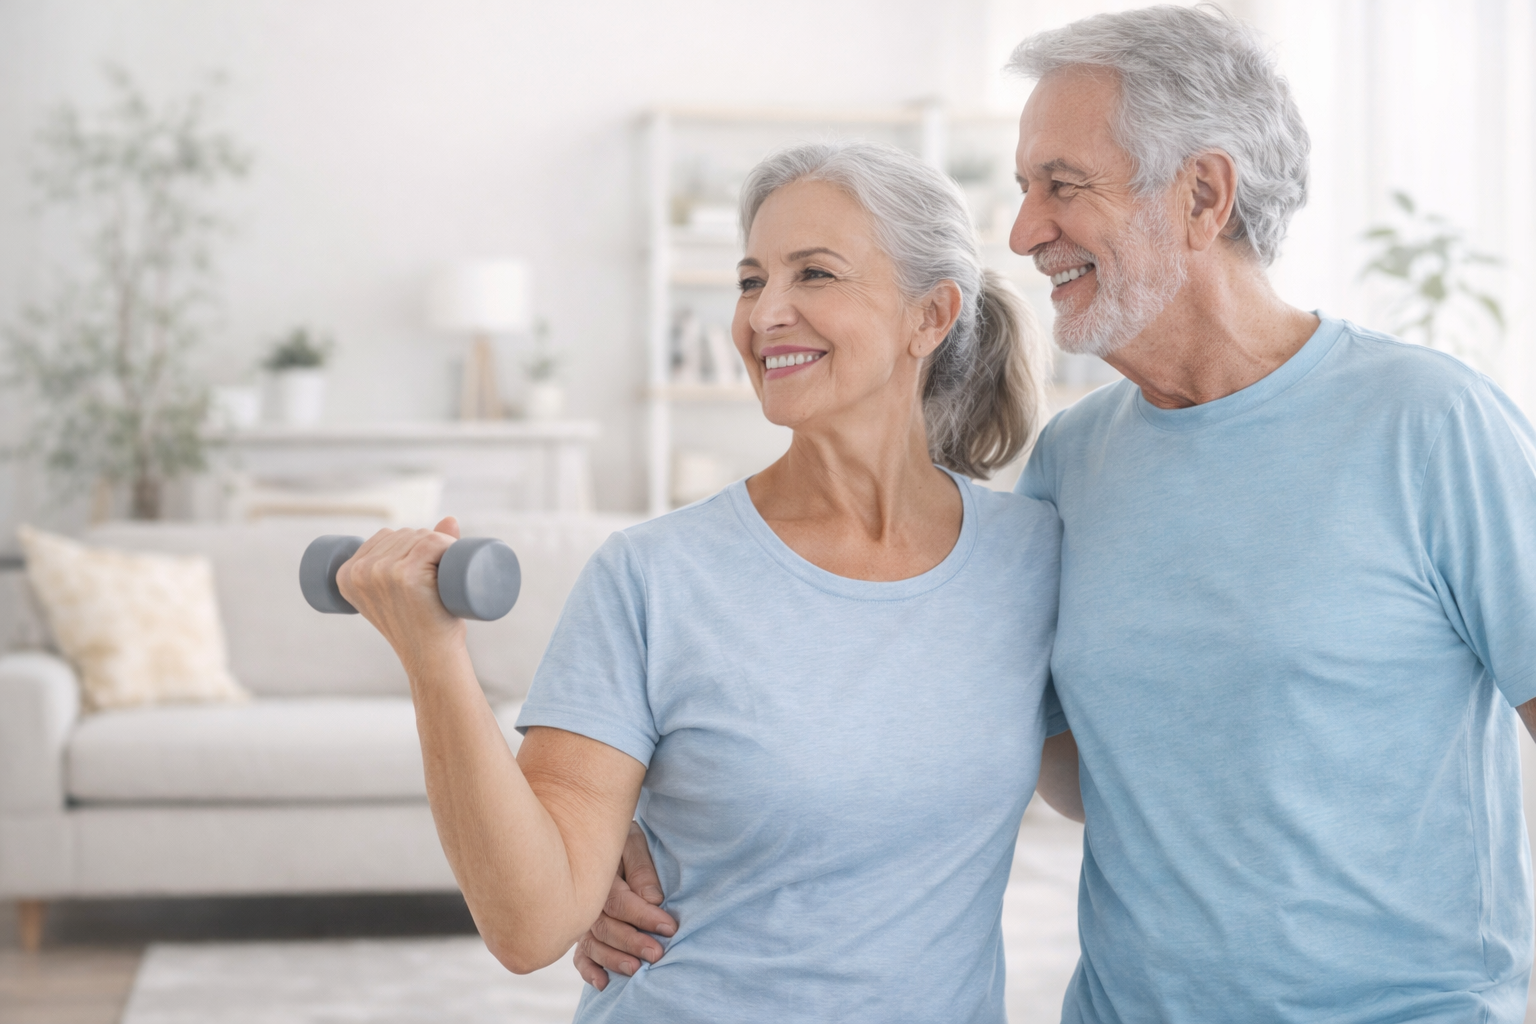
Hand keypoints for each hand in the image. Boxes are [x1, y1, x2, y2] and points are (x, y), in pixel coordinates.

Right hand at [335, 516, 466, 661]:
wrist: (430, 657)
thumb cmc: (419, 624)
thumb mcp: (404, 590)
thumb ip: (421, 552)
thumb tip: (450, 519)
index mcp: (345, 575)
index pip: (383, 537)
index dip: (408, 545)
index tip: (420, 567)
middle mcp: (359, 572)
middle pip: (404, 534)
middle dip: (426, 545)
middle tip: (435, 577)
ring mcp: (382, 572)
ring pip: (422, 536)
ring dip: (441, 547)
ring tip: (442, 576)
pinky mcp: (406, 575)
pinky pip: (432, 542)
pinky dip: (448, 544)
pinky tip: (451, 558)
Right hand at [572, 821, 676, 988]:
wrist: (595, 838)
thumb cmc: (621, 841)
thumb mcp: (632, 843)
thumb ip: (641, 869)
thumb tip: (652, 899)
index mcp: (598, 877)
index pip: (620, 903)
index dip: (645, 917)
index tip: (670, 927)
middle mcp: (586, 902)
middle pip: (606, 928)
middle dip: (632, 942)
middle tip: (657, 954)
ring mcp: (581, 920)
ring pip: (594, 945)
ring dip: (614, 959)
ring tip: (636, 970)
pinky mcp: (581, 934)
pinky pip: (580, 956)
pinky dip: (589, 971)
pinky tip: (603, 984)